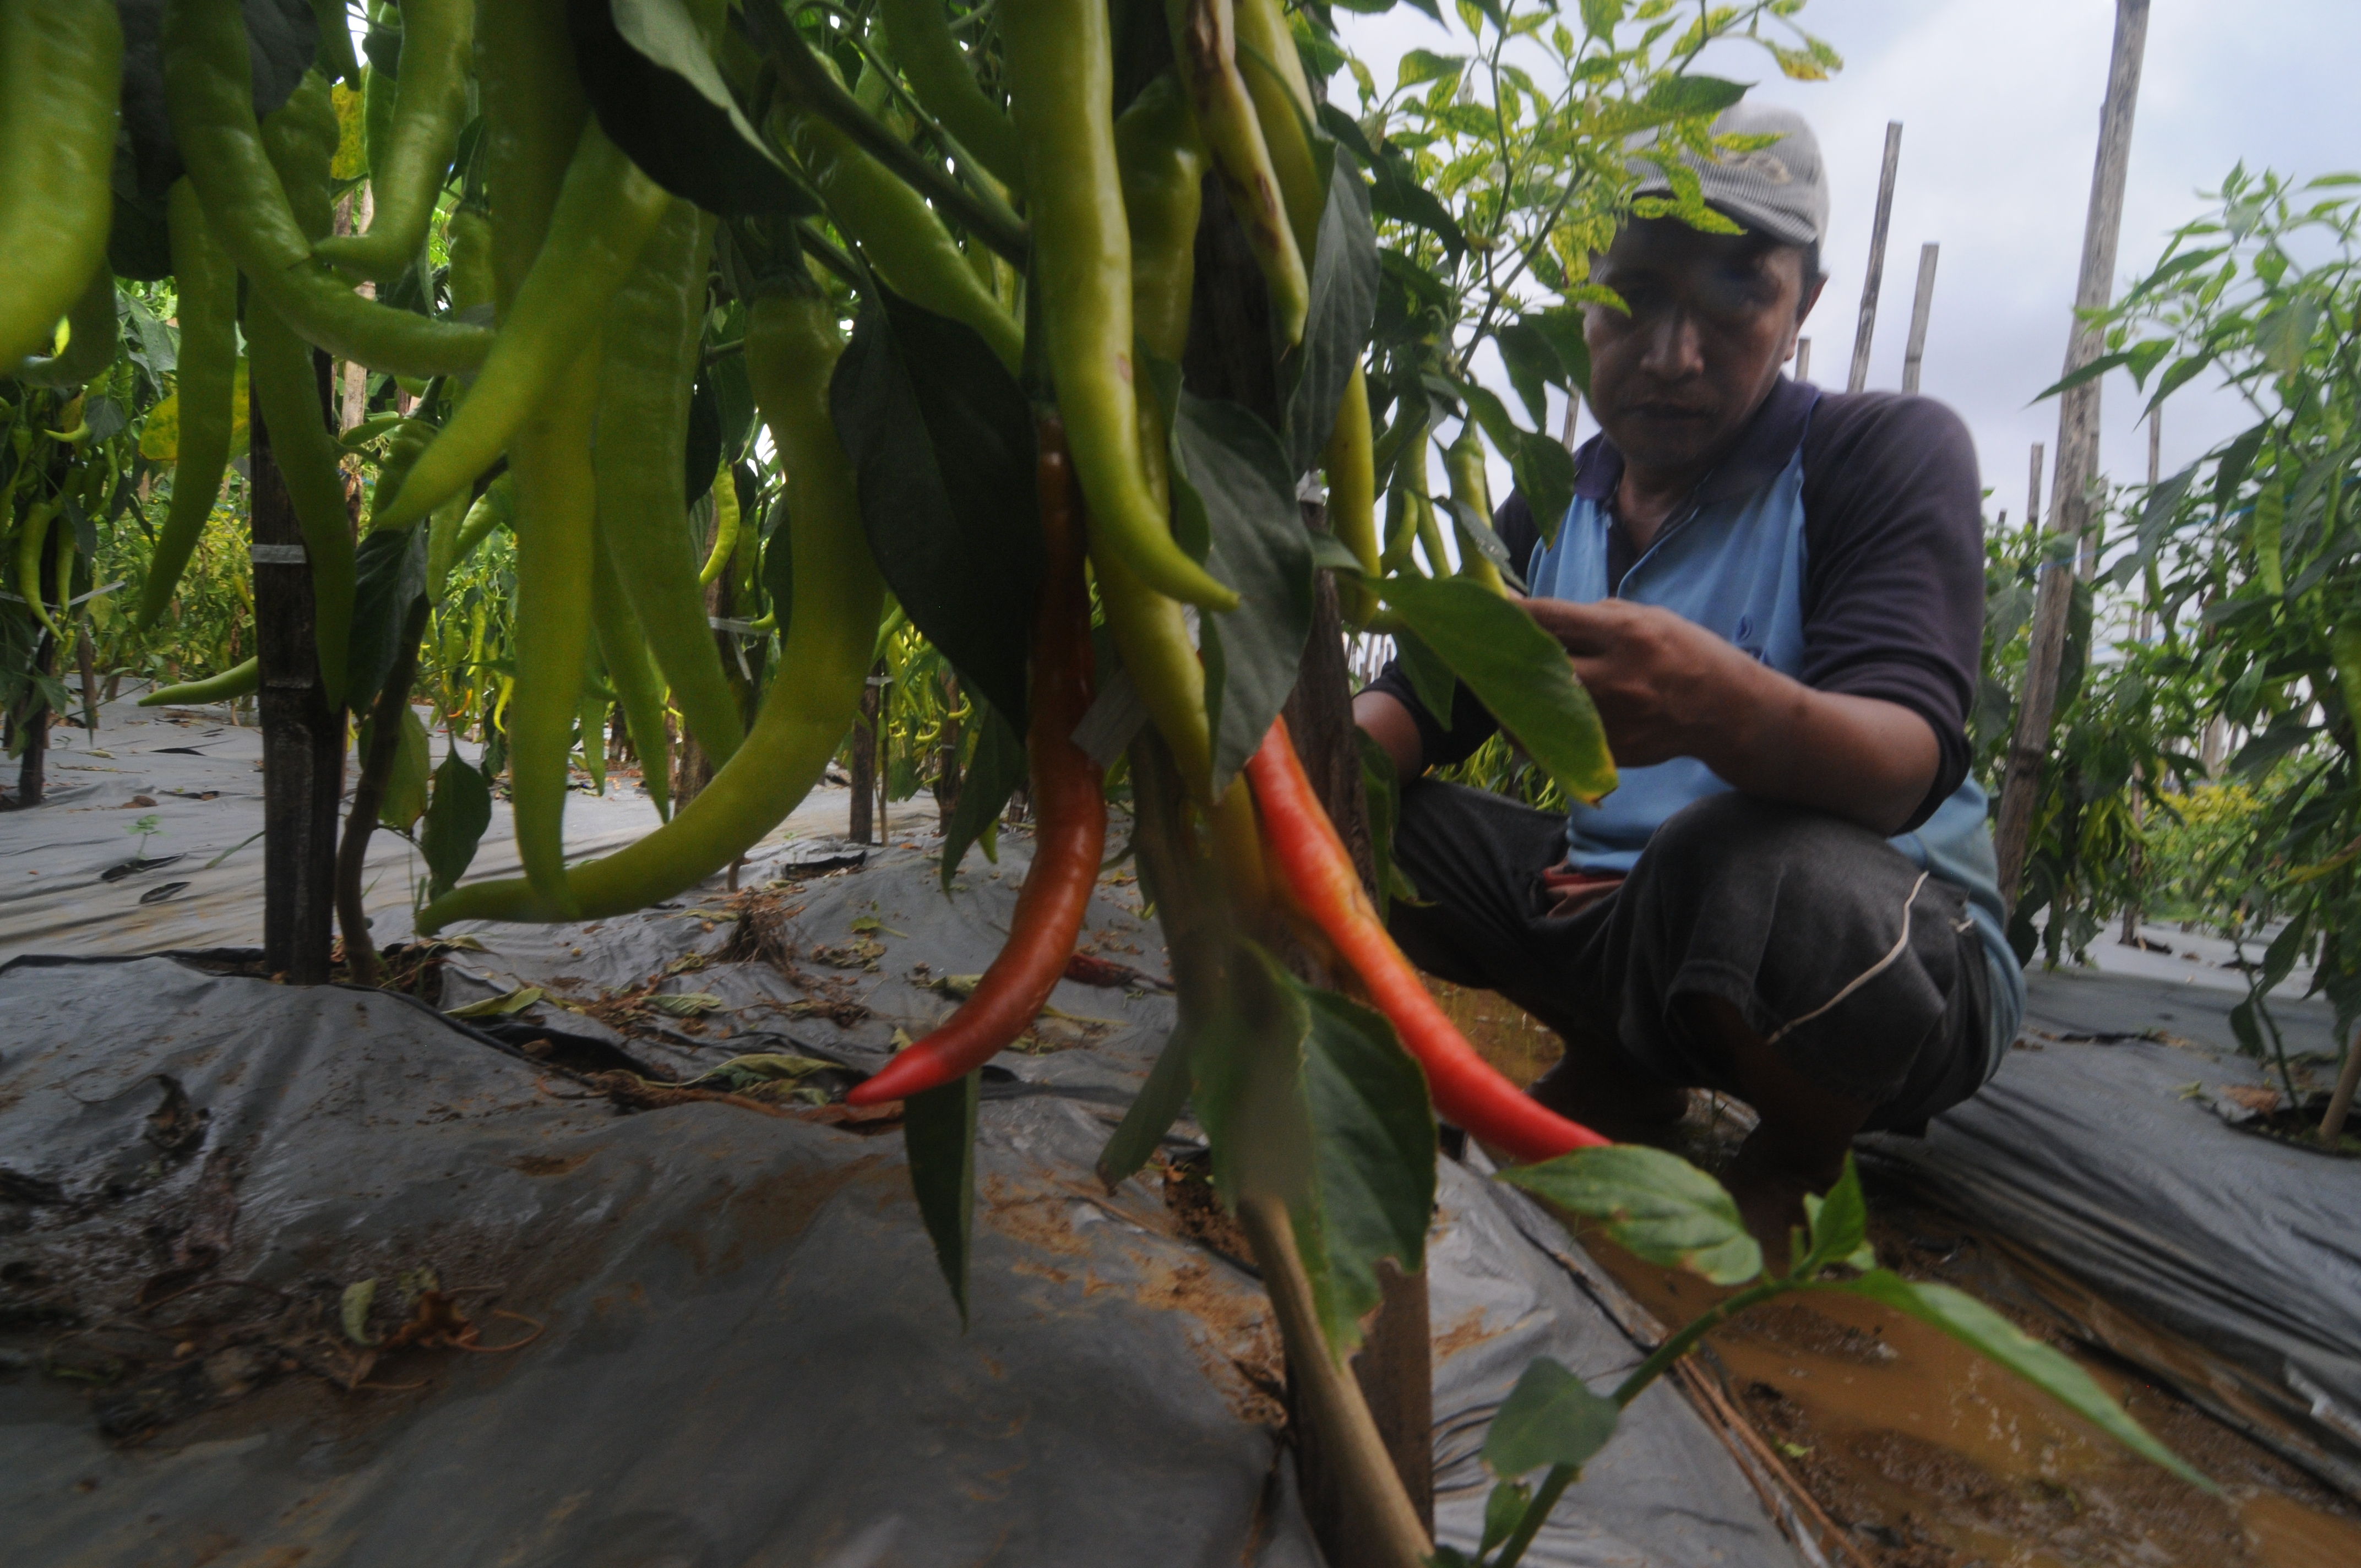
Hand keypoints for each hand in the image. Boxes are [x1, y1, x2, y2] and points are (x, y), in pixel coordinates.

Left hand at [1513, 594, 1940, 833]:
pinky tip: (1520, 718)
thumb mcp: (1646, 617)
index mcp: (1624, 634)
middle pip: (1533, 669)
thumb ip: (1591, 616)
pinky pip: (1556, 741)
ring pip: (1537, 712)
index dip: (1506, 615)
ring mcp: (1613, 719)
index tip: (1478, 608)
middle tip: (1471, 652)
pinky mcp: (1611, 750)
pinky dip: (1532, 730)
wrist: (1728, 710)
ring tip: (1488, 687)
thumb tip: (1533, 612)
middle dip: (1497, 660)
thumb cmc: (1683, 652)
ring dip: (1507, 700)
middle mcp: (1616, 677)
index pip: (1548, 620)